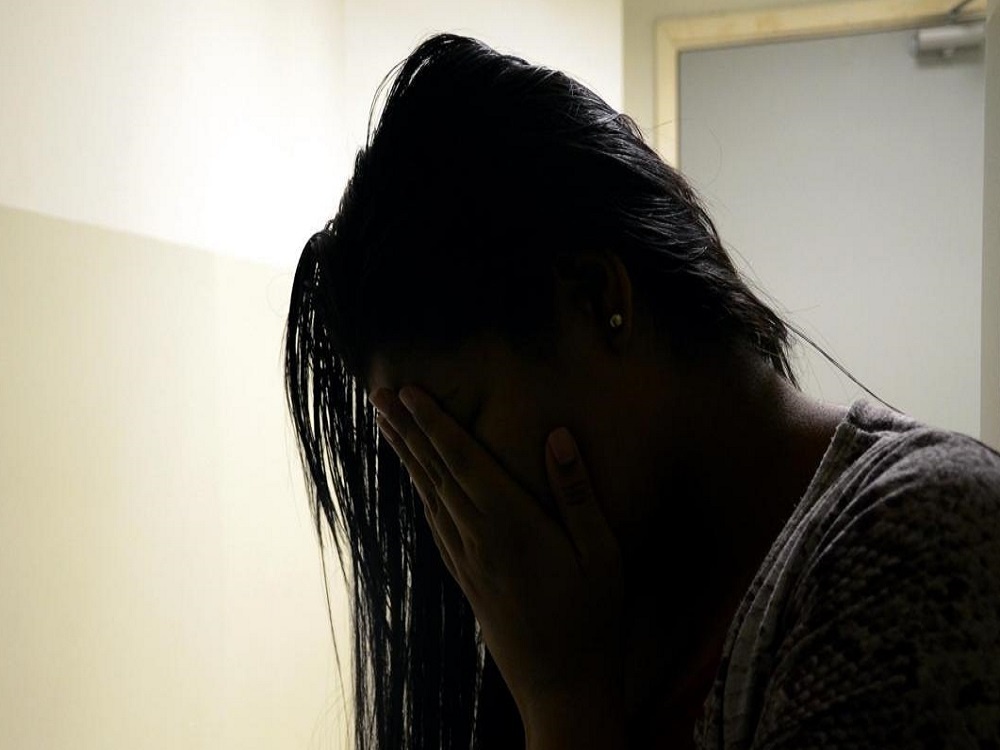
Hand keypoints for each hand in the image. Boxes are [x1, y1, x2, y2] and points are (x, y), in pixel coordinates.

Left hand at [371, 385, 625, 741]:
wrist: (561, 688)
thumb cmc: (592, 618)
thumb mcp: (602, 554)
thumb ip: (577, 493)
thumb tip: (558, 436)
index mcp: (511, 526)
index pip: (464, 462)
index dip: (435, 424)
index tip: (410, 393)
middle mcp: (478, 539)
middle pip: (435, 473)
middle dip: (406, 431)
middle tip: (378, 395)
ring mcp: (467, 561)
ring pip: (429, 496)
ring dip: (407, 457)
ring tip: (386, 426)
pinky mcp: (466, 578)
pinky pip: (435, 524)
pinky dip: (420, 494)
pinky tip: (416, 484)